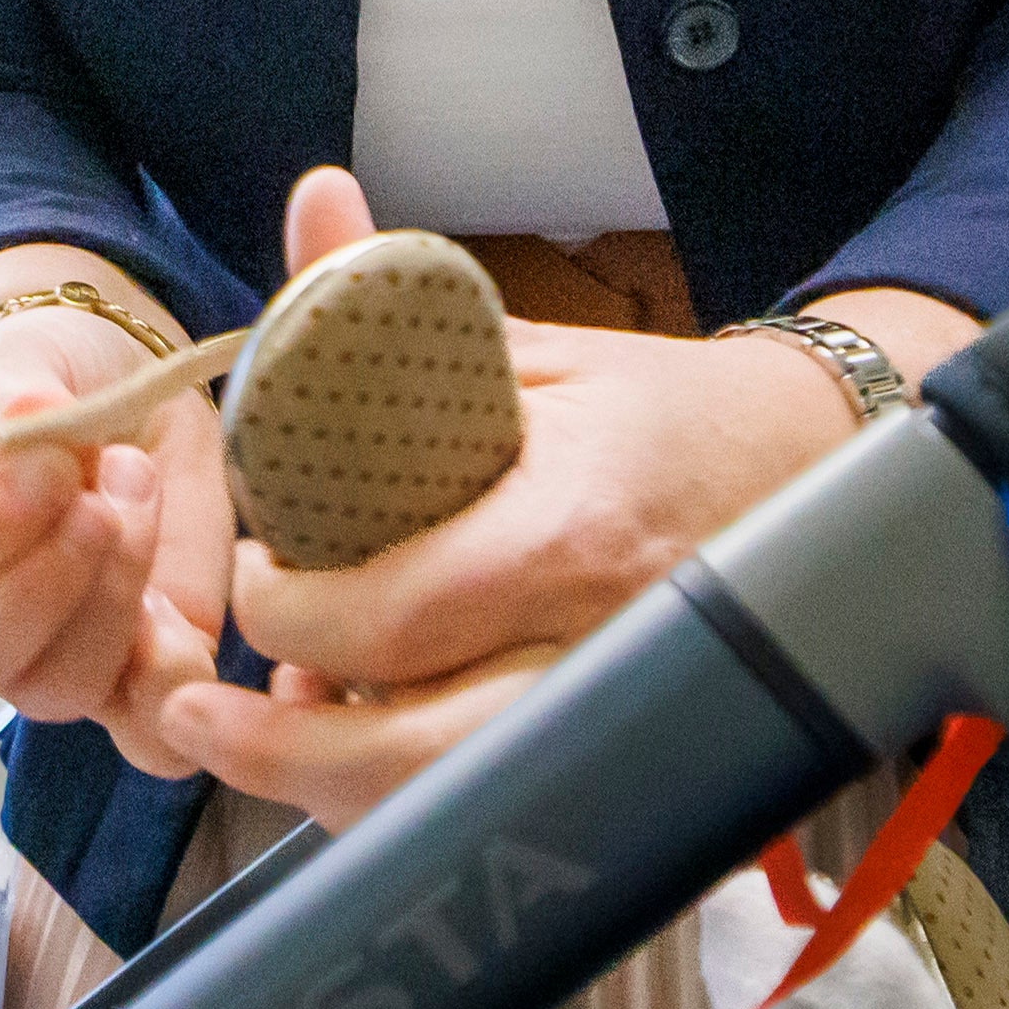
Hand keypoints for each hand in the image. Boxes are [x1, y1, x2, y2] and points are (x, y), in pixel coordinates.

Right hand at [0, 259, 230, 751]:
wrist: (114, 397)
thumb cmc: (35, 384)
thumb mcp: (7, 363)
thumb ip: (9, 395)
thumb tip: (31, 421)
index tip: (47, 461)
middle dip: (36, 587)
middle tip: (97, 503)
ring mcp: (29, 665)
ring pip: (50, 689)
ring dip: (109, 600)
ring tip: (136, 489)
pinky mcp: (120, 682)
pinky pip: (142, 730)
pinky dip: (169, 682)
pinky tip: (177, 608)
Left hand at [160, 171, 963, 815]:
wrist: (813, 470)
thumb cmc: (660, 410)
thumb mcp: (530, 344)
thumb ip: (398, 300)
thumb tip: (314, 198)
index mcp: (568, 532)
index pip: (397, 616)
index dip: (292, 614)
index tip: (252, 577)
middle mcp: (596, 644)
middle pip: (414, 757)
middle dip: (282, 751)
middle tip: (195, 714)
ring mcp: (614, 718)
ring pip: (449, 808)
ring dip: (334, 793)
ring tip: (253, 741)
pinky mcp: (625, 761)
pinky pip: (495, 810)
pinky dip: (408, 803)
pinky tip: (350, 758)